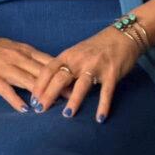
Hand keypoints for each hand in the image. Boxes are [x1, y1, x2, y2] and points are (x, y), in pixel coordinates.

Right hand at [0, 32, 69, 112]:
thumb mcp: (14, 48)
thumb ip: (31, 58)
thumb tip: (50, 69)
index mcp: (25, 51)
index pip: (50, 62)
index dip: (65, 74)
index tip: (80, 83)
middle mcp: (18, 58)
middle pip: (43, 73)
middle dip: (59, 86)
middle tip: (74, 99)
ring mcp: (5, 67)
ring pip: (27, 81)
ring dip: (42, 94)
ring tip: (55, 107)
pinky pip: (6, 89)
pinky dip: (16, 99)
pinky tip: (25, 109)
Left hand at [28, 27, 142, 122]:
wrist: (122, 36)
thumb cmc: (96, 47)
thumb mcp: (76, 53)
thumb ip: (64, 67)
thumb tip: (49, 86)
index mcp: (69, 55)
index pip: (49, 69)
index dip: (39, 84)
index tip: (32, 98)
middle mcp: (80, 60)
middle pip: (60, 77)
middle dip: (49, 94)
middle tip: (40, 110)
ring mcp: (96, 66)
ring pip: (82, 84)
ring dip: (74, 100)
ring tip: (67, 115)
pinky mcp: (112, 73)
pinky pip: (106, 91)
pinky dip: (103, 105)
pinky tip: (100, 118)